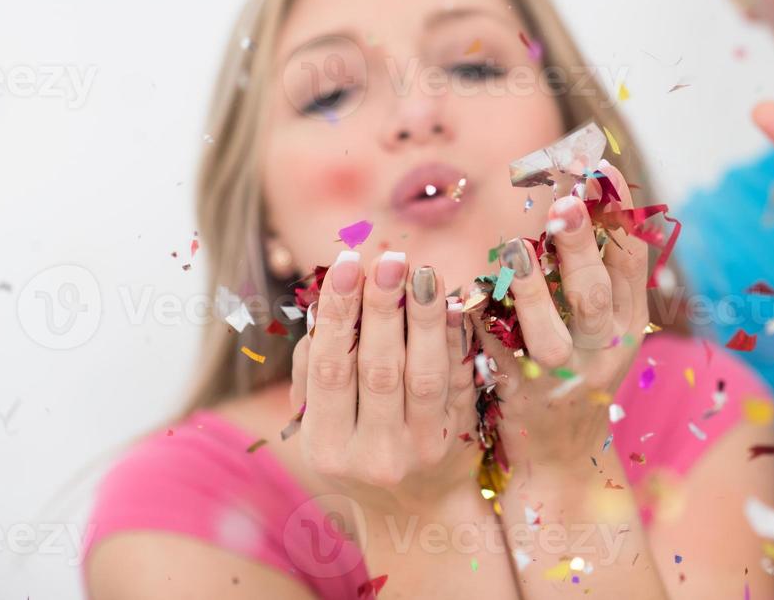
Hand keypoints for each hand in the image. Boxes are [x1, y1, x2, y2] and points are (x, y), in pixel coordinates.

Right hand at [290, 250, 479, 507]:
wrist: (416, 515)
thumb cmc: (358, 452)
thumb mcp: (324, 427)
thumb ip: (315, 373)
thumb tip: (320, 311)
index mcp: (326, 446)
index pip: (330, 370)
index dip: (338, 315)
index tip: (347, 264)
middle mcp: (371, 454)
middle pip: (377, 370)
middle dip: (382, 309)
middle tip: (388, 258)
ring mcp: (419, 451)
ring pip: (422, 375)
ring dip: (423, 318)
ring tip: (423, 271)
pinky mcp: (457, 442)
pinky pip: (458, 383)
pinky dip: (456, 343)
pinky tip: (457, 304)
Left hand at [472, 161, 649, 467]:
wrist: (561, 465)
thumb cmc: (578, 378)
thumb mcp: (604, 332)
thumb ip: (604, 280)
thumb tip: (599, 199)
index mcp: (626, 326)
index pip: (632, 264)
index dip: (618, 216)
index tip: (602, 170)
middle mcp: (600, 353)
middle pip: (593, 296)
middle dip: (580, 247)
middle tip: (565, 203)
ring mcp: (560, 380)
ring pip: (547, 334)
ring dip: (528, 289)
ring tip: (511, 248)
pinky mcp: (518, 398)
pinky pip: (496, 355)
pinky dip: (478, 323)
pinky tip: (463, 293)